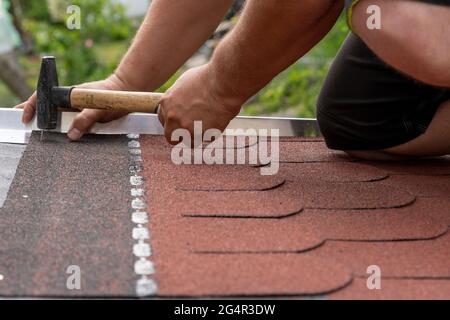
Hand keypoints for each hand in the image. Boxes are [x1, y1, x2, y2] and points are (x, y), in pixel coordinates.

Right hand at [14, 74, 131, 140]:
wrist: (126, 90)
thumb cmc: (113, 97)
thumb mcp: (99, 110)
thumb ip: (85, 120)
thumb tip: (71, 135)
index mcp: (68, 94)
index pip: (42, 97)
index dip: (31, 107)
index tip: (26, 118)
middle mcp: (70, 99)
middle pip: (46, 106)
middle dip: (32, 114)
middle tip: (22, 124)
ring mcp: (76, 105)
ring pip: (56, 113)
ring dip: (46, 121)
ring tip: (34, 129)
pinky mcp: (83, 112)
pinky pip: (68, 118)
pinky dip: (60, 125)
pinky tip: (56, 131)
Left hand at [158, 64, 241, 144]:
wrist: (223, 84)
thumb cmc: (208, 78)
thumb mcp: (185, 82)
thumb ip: (178, 97)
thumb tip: (181, 102)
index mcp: (167, 103)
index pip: (164, 120)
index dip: (174, 121)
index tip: (183, 121)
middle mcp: (172, 117)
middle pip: (170, 136)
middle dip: (180, 135)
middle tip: (193, 129)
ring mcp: (185, 128)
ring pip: (188, 141)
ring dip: (196, 136)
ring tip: (208, 124)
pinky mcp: (200, 135)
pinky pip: (203, 140)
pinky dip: (209, 135)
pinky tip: (215, 123)